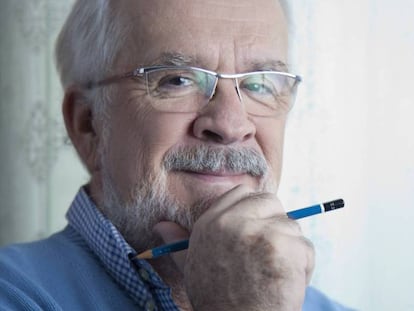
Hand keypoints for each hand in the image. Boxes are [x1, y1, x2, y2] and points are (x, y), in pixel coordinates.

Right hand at [154, 185, 313, 310]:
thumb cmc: (217, 299)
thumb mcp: (192, 267)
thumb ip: (178, 243)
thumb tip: (160, 225)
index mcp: (210, 223)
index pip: (241, 193)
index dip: (255, 208)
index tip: (258, 230)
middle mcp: (232, 222)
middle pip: (270, 201)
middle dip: (276, 224)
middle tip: (270, 253)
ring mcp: (258, 232)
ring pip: (291, 226)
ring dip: (291, 250)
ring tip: (275, 275)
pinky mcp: (283, 247)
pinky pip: (305, 247)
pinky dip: (303, 266)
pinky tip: (286, 284)